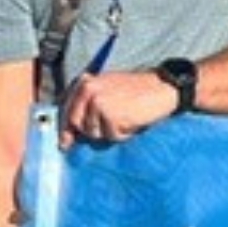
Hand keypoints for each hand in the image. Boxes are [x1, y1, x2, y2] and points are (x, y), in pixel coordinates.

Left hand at [58, 70, 176, 149]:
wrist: (162, 88)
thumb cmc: (138, 90)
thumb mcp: (107, 89)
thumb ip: (88, 104)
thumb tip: (72, 131)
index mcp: (85, 83)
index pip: (67, 110)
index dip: (66, 129)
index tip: (65, 144)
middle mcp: (88, 90)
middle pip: (78, 124)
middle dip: (92, 132)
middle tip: (111, 128)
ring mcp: (98, 103)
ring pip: (94, 133)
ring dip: (111, 132)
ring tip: (126, 119)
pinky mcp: (110, 115)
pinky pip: (111, 136)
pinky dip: (123, 134)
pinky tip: (133, 122)